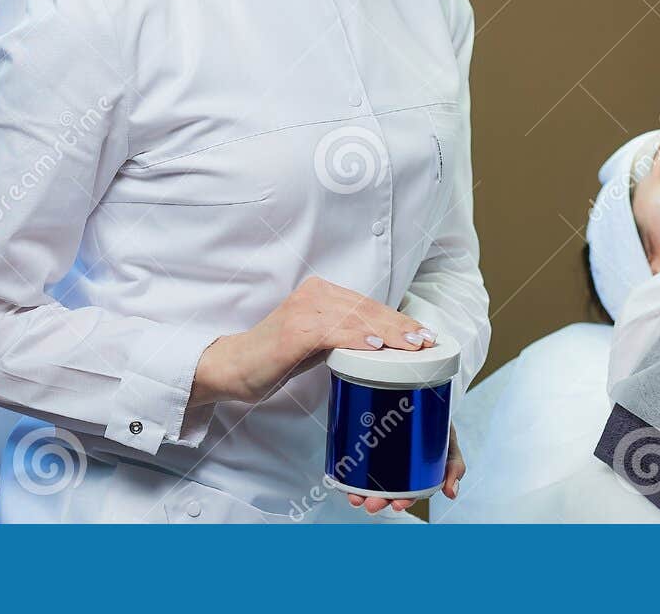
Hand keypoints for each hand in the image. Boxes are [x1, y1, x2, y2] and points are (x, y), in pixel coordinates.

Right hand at [192, 276, 434, 405]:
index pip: (368, 306)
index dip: (398, 319)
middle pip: (367, 309)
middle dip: (400, 326)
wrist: (234, 367)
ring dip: (387, 332)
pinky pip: (333, 332)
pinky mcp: (295, 330)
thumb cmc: (277, 357)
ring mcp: (304, 310)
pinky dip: (356, 339)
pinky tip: (375, 346)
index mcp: (322, 293)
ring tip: (411, 345)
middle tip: (426, 340)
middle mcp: (314, 294)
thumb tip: (386, 346)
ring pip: (356, 318)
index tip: (423, 334)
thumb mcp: (319, 343)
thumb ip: (346, 337)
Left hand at [349, 425, 464, 514]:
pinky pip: (356, 464)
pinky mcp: (367, 447)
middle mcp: (398, 472)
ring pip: (368, 482)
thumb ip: (454, 467)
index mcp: (418, 476)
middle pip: (386, 492)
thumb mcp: (449, 443)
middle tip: (372, 504)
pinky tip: (342, 480)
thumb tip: (451, 493)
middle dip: (379, 501)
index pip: (409, 494)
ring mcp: (380, 460)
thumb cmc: (438, 425)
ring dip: (361, 494)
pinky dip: (348, 474)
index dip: (403, 502)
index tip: (398, 504)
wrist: (424, 395)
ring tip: (355, 498)